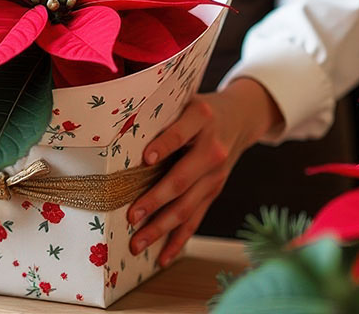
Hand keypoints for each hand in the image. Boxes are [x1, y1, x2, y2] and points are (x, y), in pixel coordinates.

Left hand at [126, 77, 282, 265]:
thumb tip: (118, 132)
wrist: (240, 117)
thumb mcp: (185, 101)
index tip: (146, 158)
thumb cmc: (199, 110)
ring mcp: (215, 174)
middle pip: (182, 179)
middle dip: (155, 200)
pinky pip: (196, 219)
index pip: (180, 133)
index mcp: (201, 117)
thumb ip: (162, 115)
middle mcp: (212, 149)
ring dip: (161, 227)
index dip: (164, 145)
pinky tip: (163, 257)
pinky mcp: (214, 191)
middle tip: (131, 216)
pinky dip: (179, 240)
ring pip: (187, 206)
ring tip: (137, 243)